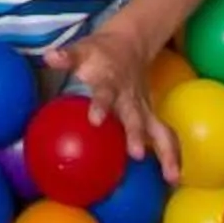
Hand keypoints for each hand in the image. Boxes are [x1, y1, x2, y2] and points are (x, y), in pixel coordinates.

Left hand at [49, 20, 178, 179]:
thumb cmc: (101, 52)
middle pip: (135, 118)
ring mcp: (144, 109)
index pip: (105, 93)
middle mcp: (131, 98)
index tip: (95, 120)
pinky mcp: (152, 118)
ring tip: (172, 177)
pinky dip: (173, 156)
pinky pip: (166, 137)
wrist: (130, 43)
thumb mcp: (83, 49)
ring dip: (167, 152)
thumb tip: (50, 56)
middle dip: (137, 135)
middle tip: (137, 154)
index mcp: (111, 81)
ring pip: (160, 130)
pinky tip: (173, 179)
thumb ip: (67, 56)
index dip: (100, 105)